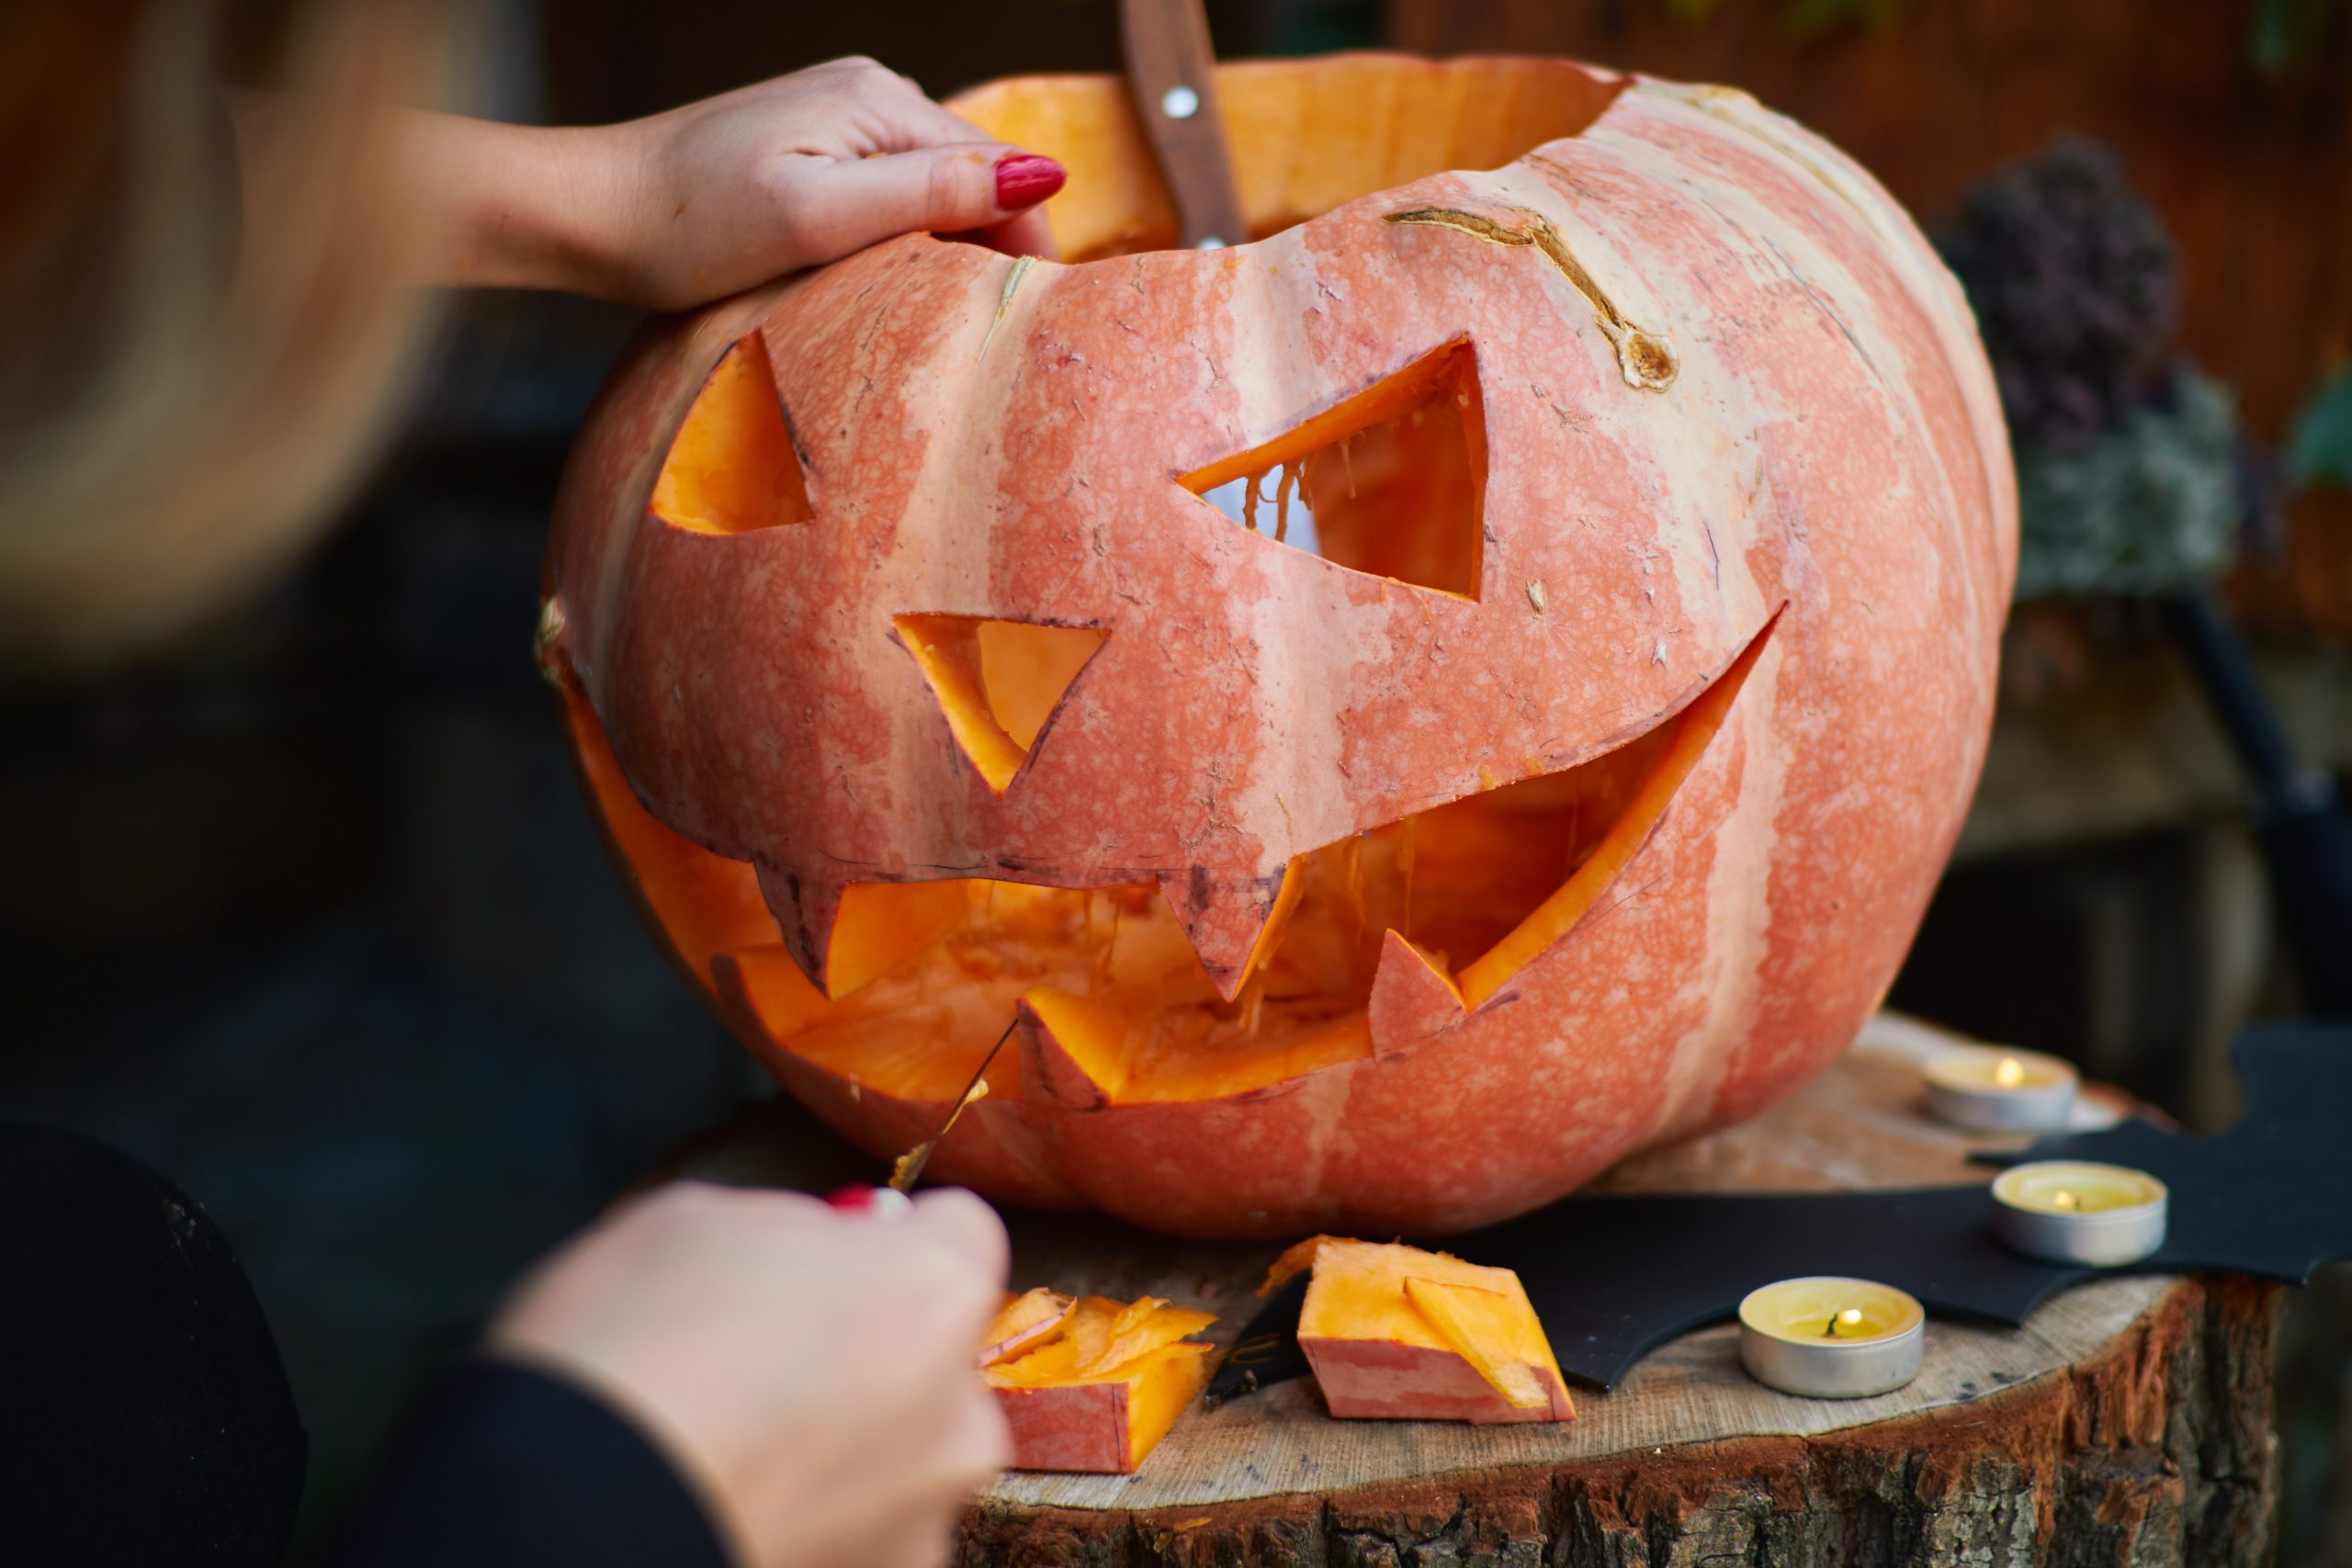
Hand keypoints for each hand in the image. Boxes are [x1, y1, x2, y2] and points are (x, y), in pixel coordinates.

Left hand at [404, 57, 1064, 308]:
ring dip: (946, 248)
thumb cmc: (690, 227)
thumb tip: (1040, 175)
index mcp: (881, 102)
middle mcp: (868, 92)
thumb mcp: (815, 217)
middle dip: (990, 247)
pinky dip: (901, 239)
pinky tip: (882, 284)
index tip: (1022, 325)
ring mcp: (835, 117)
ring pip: (932, 188)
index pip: (1000, 171)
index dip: (1025, 246)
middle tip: (981, 337)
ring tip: (938, 320)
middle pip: (971, 176)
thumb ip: (928, 193)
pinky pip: (887, 193)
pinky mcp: (806, 146)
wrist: (588, 212)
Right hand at [490, 1181, 1010, 1567]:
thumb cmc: (624, 1351)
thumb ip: (790, 1234)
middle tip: (762, 1363)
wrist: (566, 1514)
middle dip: (869, 1353)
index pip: (958, 1232)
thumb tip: (809, 1254)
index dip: (887, 1240)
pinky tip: (730, 1509)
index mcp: (933, 1293)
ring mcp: (922, 1523)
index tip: (832, 1256)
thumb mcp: (699, 1220)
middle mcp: (958, 1415)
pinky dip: (811, 1526)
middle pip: (934, 1358)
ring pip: (899, 1461)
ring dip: (842, 1453)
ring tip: (733, 1453)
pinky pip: (859, 1538)